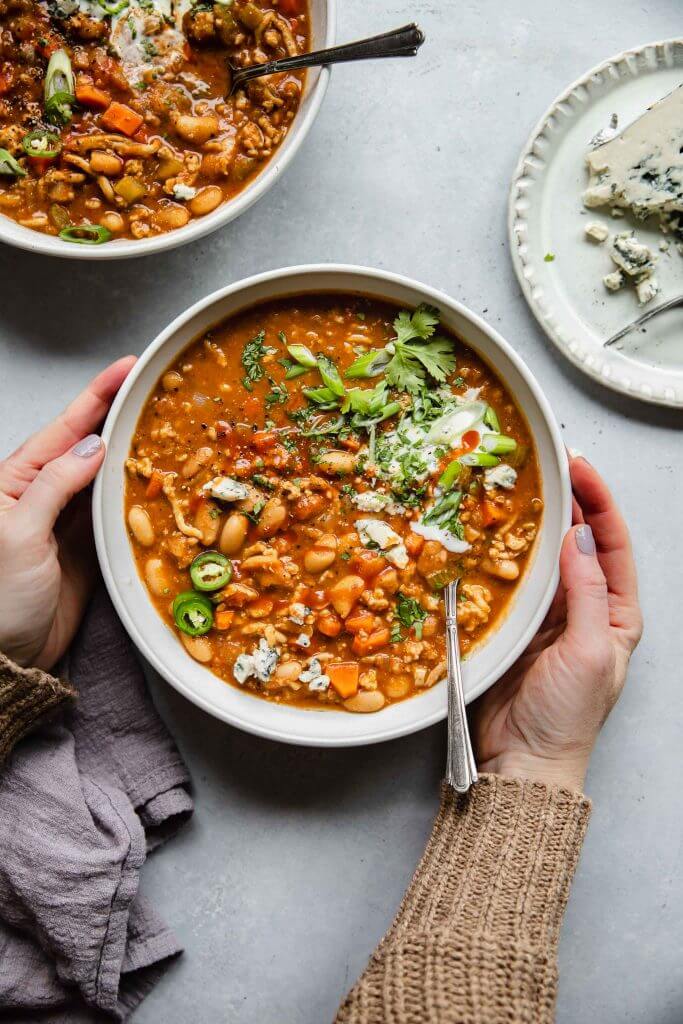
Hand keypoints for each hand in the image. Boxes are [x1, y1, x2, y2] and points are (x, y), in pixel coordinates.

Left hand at [0, 357, 134, 670]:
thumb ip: (56, 485)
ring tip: (165, 427)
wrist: (7, 657)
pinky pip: (116, 514)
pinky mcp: (88, 549)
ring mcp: (68, 522)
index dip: (97, 395)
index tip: (128, 367)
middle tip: (157, 390)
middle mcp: (43, 494)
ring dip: (133, 453)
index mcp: (15, 481)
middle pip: (88, 445)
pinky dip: (136, 495)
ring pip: (107, 477)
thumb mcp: (19, 532)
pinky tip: (156, 480)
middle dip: (119, 415)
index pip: (64, 428)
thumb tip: (94, 446)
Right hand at [472, 456, 641, 791]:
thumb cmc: (566, 717)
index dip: (597, 502)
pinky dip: (501, 555)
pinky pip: (509, 580)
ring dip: (532, 524)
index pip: (611, 544)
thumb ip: (588, 593)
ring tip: (515, 488)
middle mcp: (585, 608)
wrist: (521, 762)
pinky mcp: (512, 625)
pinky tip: (488, 533)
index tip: (577, 469)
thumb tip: (577, 538)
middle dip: (565, 503)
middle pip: (576, 542)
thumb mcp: (591, 652)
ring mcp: (546, 615)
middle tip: (544, 465)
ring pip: (541, 556)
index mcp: (617, 613)